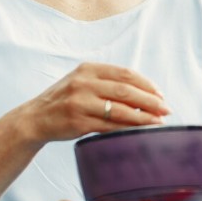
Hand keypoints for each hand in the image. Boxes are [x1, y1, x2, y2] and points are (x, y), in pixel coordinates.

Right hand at [22, 62, 169, 142]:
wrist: (35, 118)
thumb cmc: (65, 100)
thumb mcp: (82, 82)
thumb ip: (107, 83)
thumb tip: (145, 94)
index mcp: (87, 69)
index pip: (124, 73)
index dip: (146, 84)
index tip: (161, 94)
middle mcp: (83, 83)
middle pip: (125, 91)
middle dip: (150, 101)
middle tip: (166, 110)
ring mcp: (79, 103)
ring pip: (119, 110)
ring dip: (143, 117)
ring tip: (158, 122)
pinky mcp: (77, 122)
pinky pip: (108, 126)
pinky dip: (127, 129)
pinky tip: (138, 131)